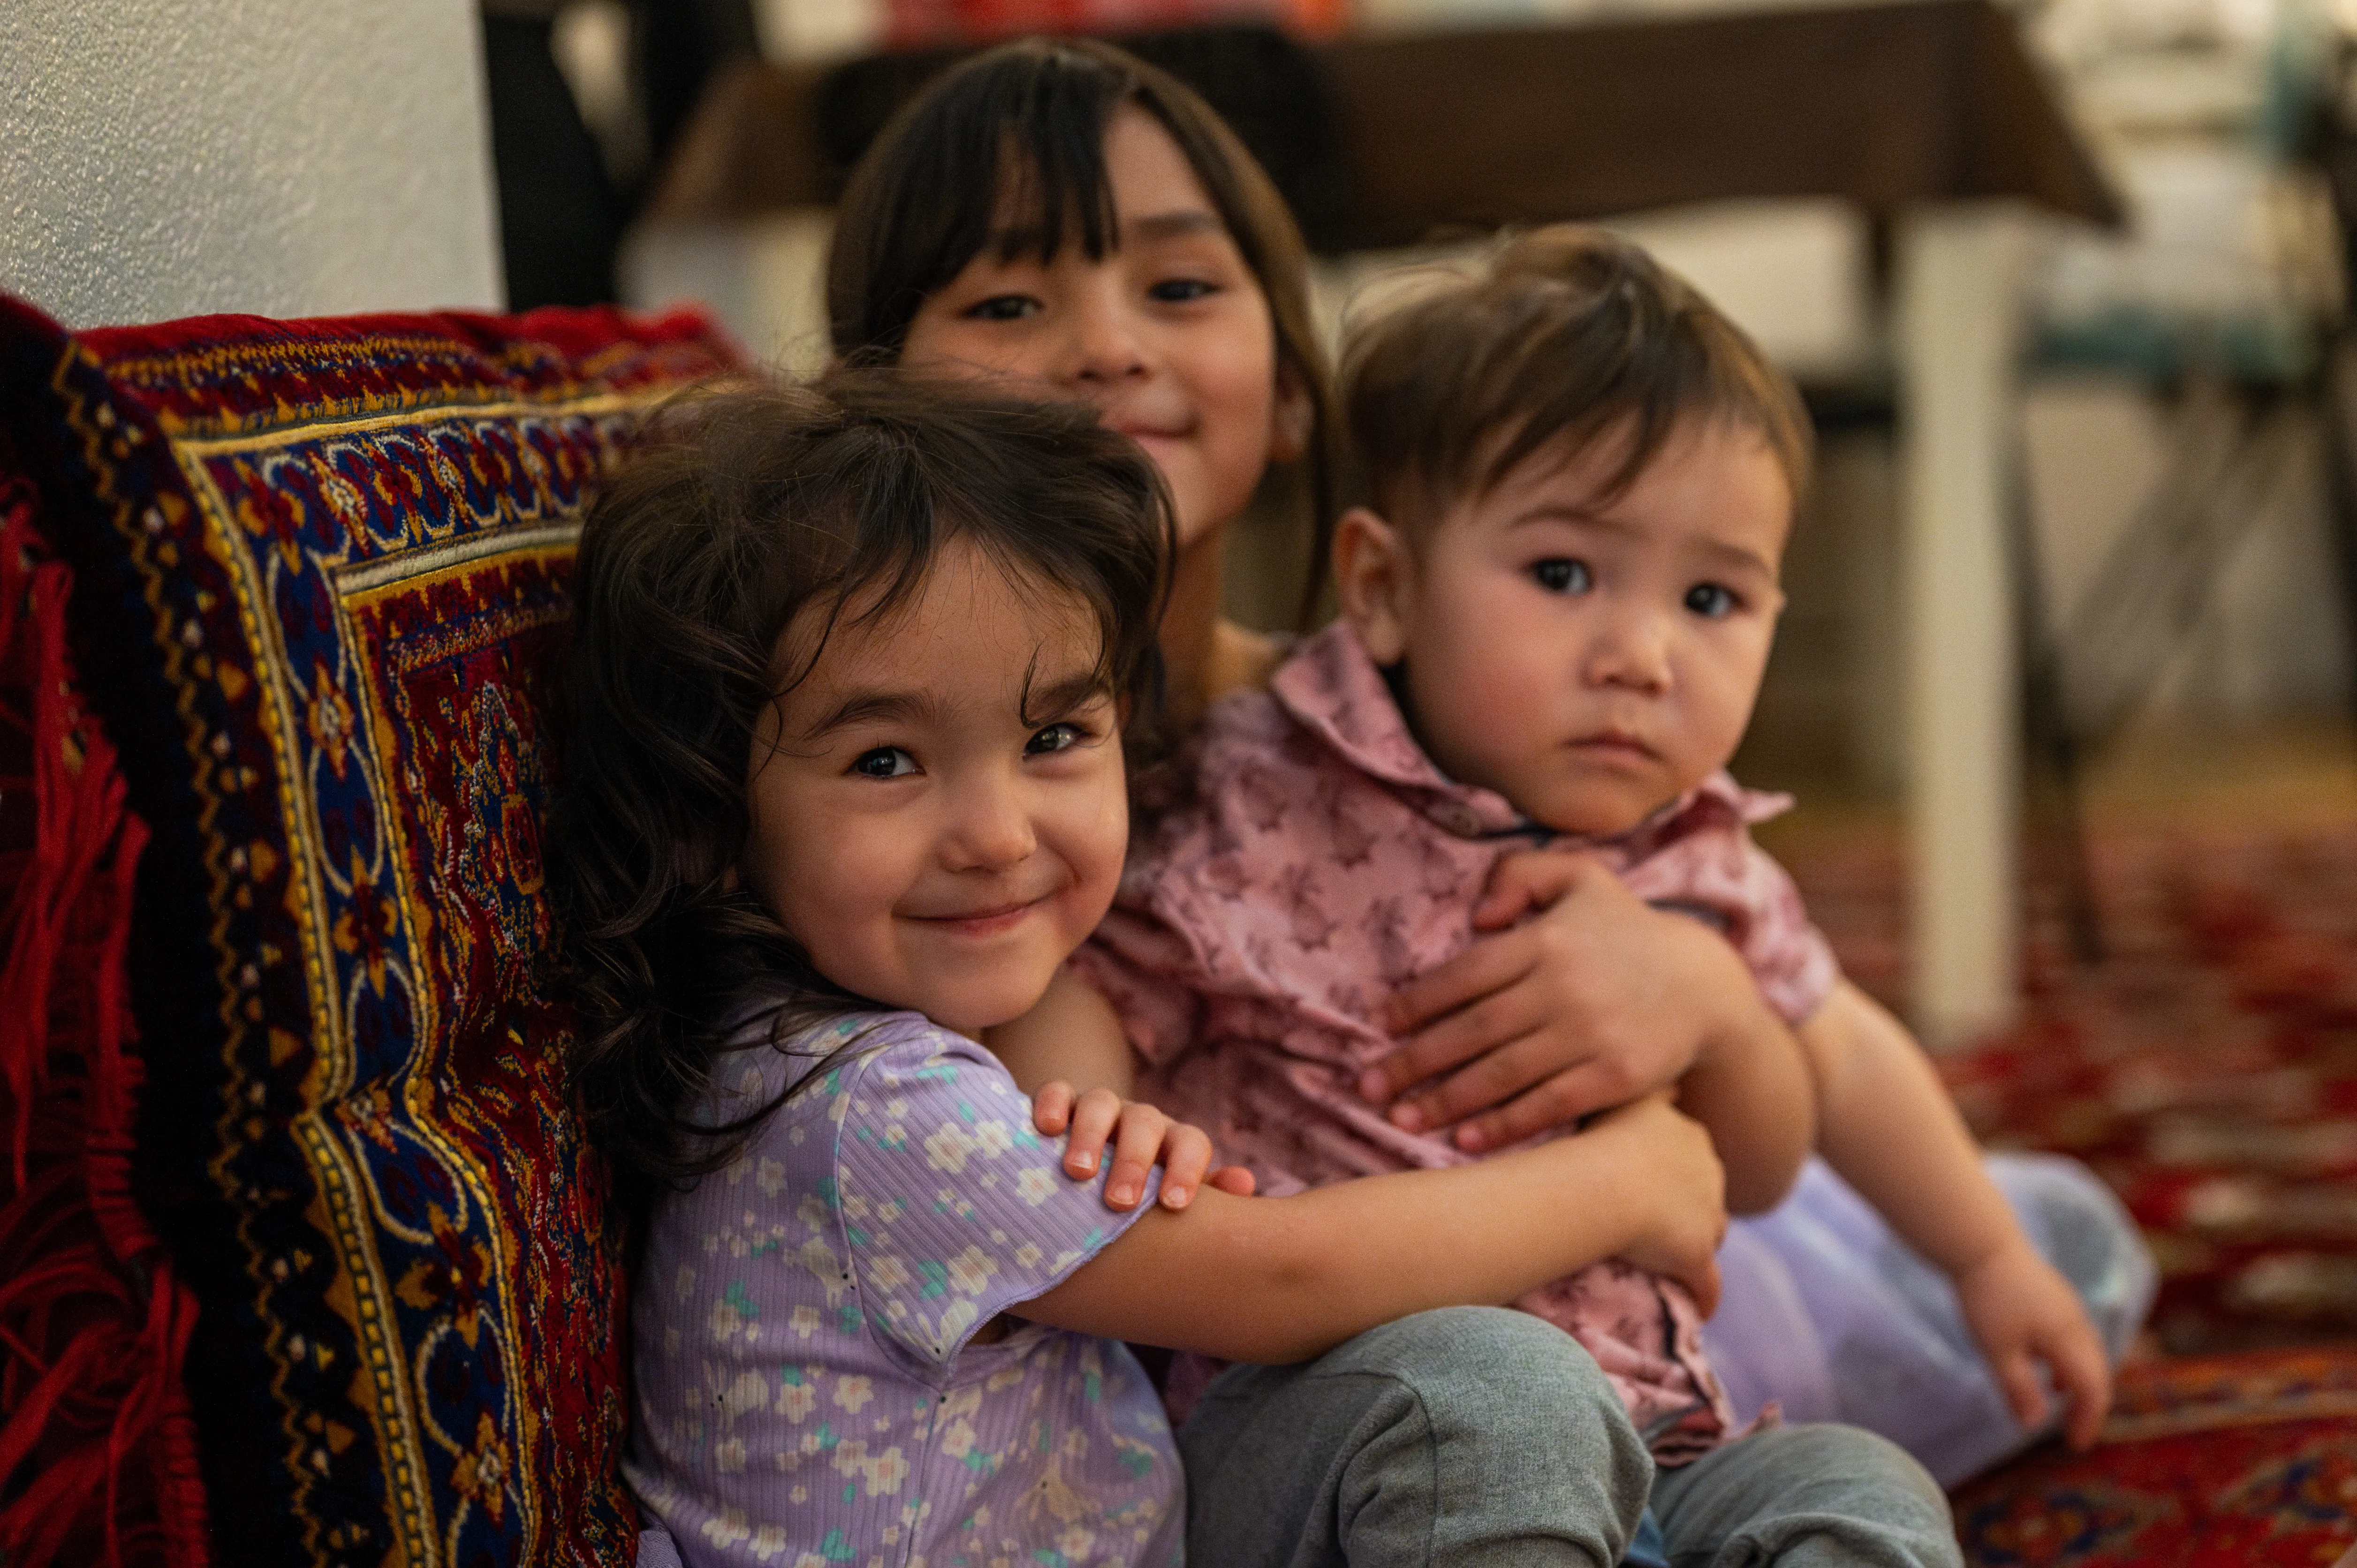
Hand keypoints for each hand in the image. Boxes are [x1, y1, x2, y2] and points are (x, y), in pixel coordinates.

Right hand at [1030, 1083, 1256, 1211]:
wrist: (1094, 1171)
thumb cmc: (1141, 1196)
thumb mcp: (1172, 1199)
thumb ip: (1210, 1197)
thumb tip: (1244, 1182)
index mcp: (1172, 1143)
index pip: (1191, 1143)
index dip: (1187, 1170)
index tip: (1174, 1206)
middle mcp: (1139, 1120)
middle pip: (1145, 1124)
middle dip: (1134, 1161)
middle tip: (1120, 1202)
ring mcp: (1100, 1109)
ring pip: (1101, 1103)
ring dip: (1091, 1136)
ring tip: (1079, 1172)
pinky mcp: (1061, 1103)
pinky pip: (1057, 1091)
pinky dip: (1052, 1105)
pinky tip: (1046, 1129)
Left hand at [1361, 851, 1756, 1151]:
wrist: (1704, 985)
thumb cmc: (1624, 931)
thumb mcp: (1579, 878)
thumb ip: (1519, 876)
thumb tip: (1474, 917)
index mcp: (1545, 941)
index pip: (1464, 975)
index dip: (1417, 1004)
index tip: (1382, 1028)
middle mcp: (1563, 987)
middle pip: (1472, 1031)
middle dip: (1413, 1063)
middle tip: (1368, 1087)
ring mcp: (1590, 1035)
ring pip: (1501, 1074)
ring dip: (1445, 1102)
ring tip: (1401, 1120)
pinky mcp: (1614, 1077)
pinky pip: (1547, 1105)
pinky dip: (1503, 1126)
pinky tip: (1465, 1142)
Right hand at [1586, 1092, 1726, 1315]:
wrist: (1601, 1182)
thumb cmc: (1594, 1136)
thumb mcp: (1619, 1095)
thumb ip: (1644, 1090)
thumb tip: (1666, 1082)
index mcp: (1687, 1134)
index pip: (1689, 1154)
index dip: (1671, 1169)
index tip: (1649, 1179)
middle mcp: (1707, 1171)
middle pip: (1705, 1193)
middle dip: (1688, 1207)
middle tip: (1654, 1220)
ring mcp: (1706, 1214)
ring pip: (1710, 1233)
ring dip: (1694, 1246)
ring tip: (1669, 1262)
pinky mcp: (1697, 1254)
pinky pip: (1707, 1284)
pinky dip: (1702, 1296)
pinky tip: (1698, 1309)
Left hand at [1953, 1237, 2110, 1449]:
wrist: (1980, 1242)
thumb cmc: (1987, 1296)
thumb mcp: (1997, 1350)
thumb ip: (2018, 1388)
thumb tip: (2033, 1425)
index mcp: (2068, 1338)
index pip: (2093, 1389)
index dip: (2088, 1420)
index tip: (2075, 1444)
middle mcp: (2076, 1322)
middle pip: (2096, 1372)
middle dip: (2088, 1404)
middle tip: (2073, 1429)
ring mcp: (2066, 1305)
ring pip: (2084, 1352)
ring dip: (2077, 1379)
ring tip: (2058, 1397)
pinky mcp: (2052, 1295)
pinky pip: (2070, 1335)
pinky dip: (2065, 1357)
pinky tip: (2043, 1363)